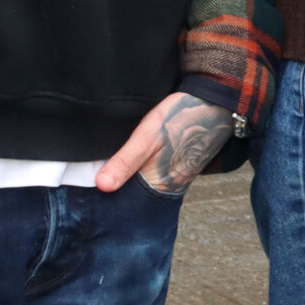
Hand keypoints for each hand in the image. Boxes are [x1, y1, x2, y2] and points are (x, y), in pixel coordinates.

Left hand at [98, 91, 235, 194]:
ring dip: (128, 178)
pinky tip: (132, 160)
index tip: (88, 189)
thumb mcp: (148, 136)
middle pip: (134, 195)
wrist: (215, 101)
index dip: (107, 197)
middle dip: (116, 188)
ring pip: (143, 185)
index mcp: (159, 186)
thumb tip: (101, 187)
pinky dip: (141, 171)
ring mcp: (175, 177)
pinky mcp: (179, 167)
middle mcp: (168, 187)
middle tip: (94, 176)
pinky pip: (153, 175)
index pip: (126, 202)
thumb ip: (125, 161)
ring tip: (107, 168)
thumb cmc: (181, 118)